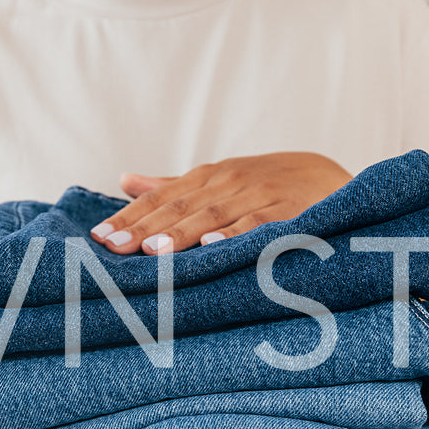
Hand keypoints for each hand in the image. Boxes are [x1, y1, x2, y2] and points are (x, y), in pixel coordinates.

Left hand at [89, 152, 351, 254]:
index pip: (159, 198)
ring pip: (213, 216)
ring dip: (182, 233)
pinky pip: (259, 225)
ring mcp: (258, 196)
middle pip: (179, 208)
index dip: (128, 218)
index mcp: (206, 179)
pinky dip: (236, 236)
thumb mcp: (219, 181)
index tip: (98, 239)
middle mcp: (227, 184)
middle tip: (114, 249)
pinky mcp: (288, 212)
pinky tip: (214, 247)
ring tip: (153, 251)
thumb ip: (173, 186)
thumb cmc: (265, 185)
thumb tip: (125, 181)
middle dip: (145, 228)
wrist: (330, 176)